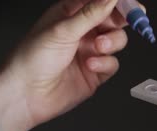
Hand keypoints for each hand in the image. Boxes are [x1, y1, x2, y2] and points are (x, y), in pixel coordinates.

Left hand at [0, 0, 130, 130]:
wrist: (26, 95)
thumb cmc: (31, 59)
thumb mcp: (63, 30)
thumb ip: (91, 13)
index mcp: (70, 13)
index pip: (100, 1)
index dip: (117, 1)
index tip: (130, 4)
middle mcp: (81, 31)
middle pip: (114, 19)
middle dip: (121, 20)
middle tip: (129, 20)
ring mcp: (89, 52)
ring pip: (116, 41)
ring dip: (112, 42)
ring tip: (98, 47)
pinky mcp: (94, 73)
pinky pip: (112, 64)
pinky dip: (105, 63)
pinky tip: (91, 65)